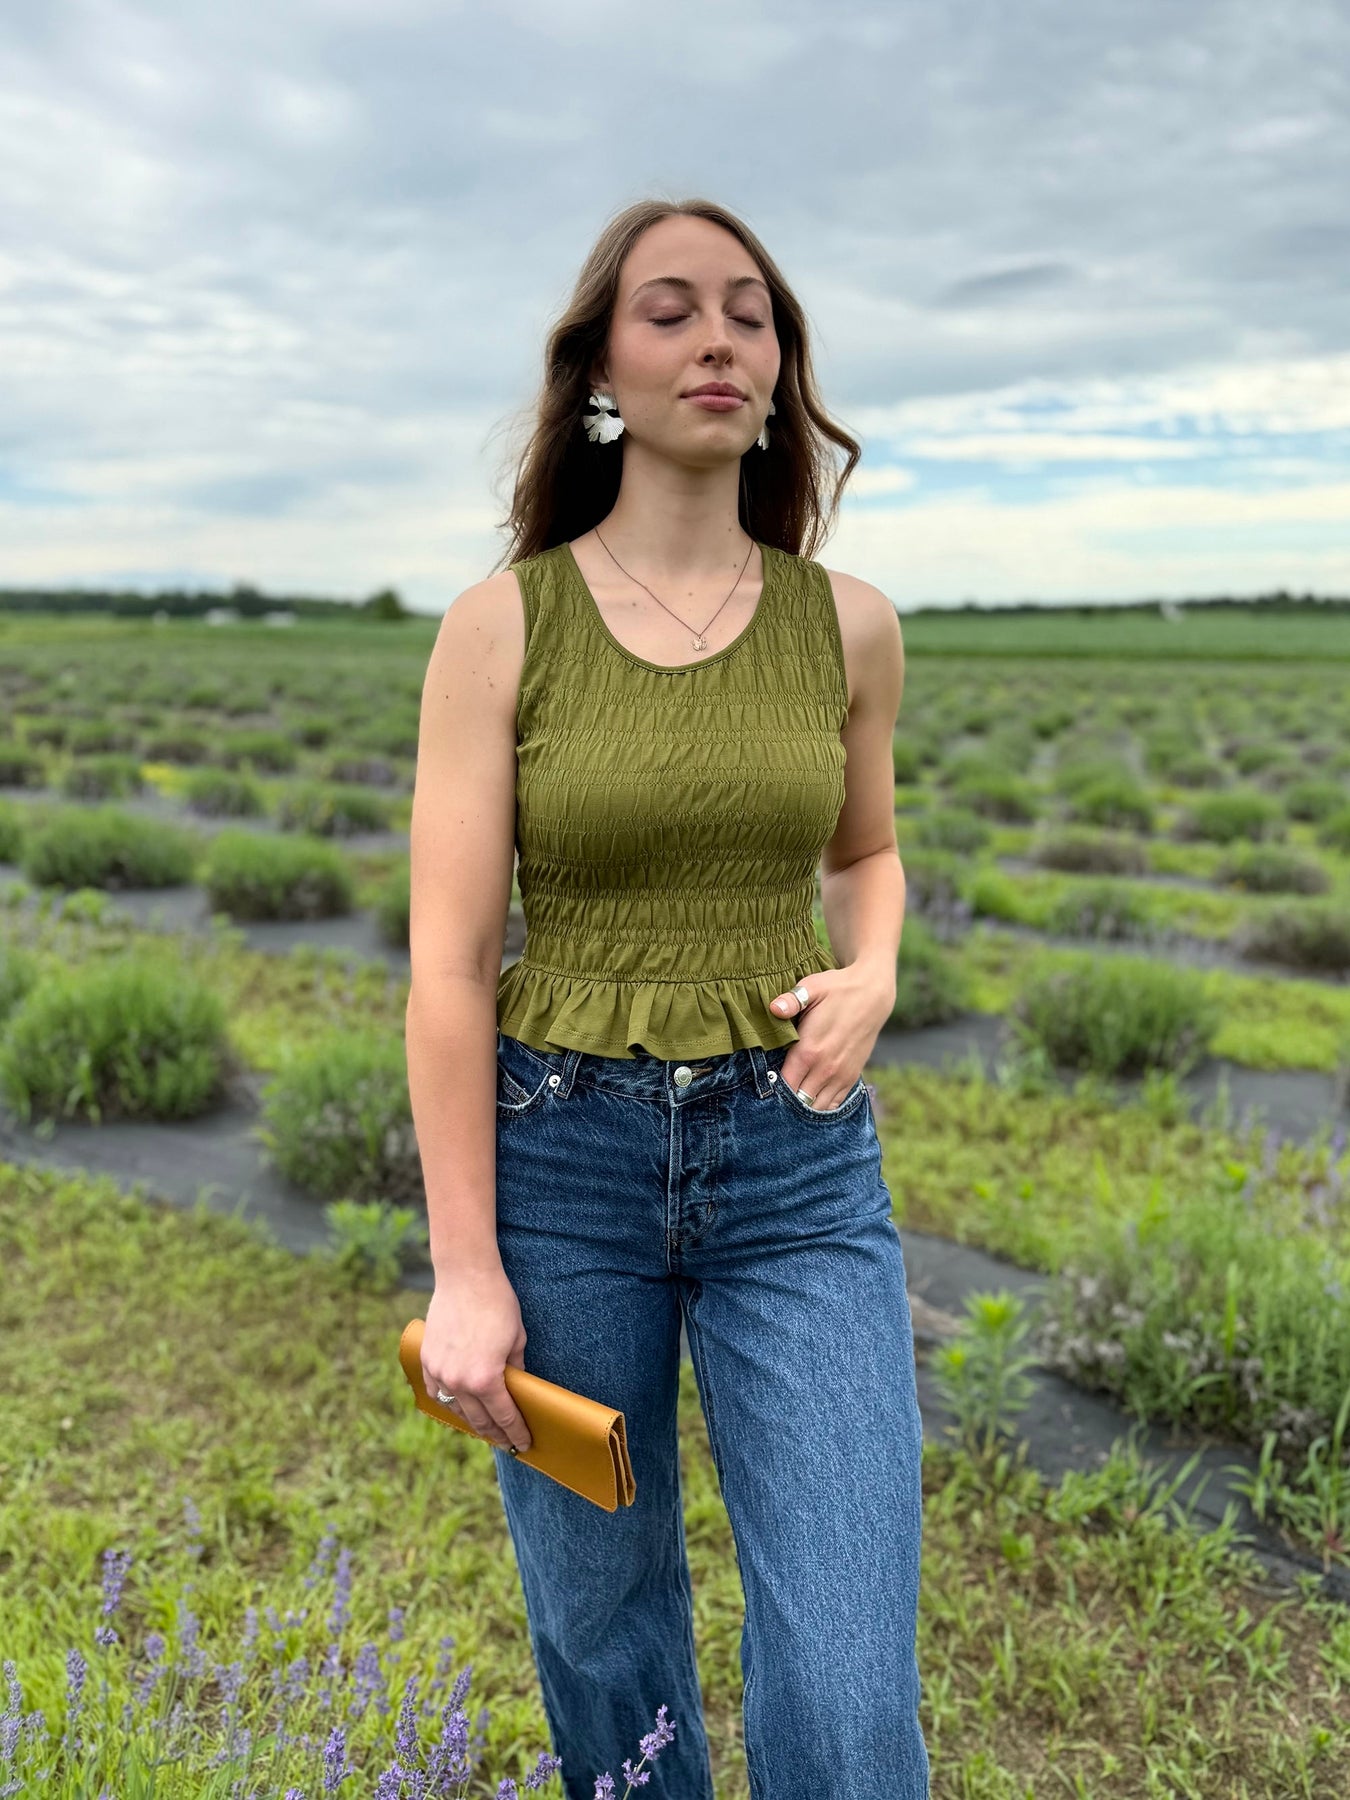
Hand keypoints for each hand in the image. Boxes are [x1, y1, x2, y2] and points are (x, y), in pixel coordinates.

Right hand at [421, 1266, 533, 1453]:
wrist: (465, 1275)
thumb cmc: (497, 1304)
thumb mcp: (517, 1338)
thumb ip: (516, 1369)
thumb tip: (516, 1387)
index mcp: (486, 1379)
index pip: (504, 1416)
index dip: (515, 1432)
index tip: (523, 1443)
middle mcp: (459, 1381)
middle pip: (479, 1419)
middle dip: (495, 1433)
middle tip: (506, 1442)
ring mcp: (439, 1372)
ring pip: (455, 1408)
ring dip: (471, 1420)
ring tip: (484, 1427)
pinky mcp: (426, 1359)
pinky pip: (435, 1390)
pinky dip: (447, 1400)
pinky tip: (458, 1405)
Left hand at [769, 964, 892, 1109]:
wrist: (873, 995)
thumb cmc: (838, 989)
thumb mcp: (812, 987)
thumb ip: (791, 1000)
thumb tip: (773, 1008)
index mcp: (809, 1051)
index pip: (784, 1084)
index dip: (771, 1088)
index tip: (764, 1083)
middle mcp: (825, 1069)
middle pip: (798, 1101)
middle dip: (784, 1101)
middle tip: (774, 1093)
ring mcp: (841, 1076)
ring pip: (816, 1107)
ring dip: (803, 1105)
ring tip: (791, 1095)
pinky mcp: (852, 1077)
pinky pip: (834, 1104)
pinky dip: (821, 1105)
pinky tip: (810, 1095)